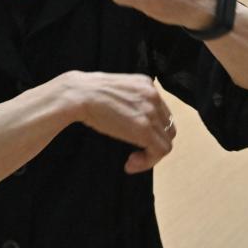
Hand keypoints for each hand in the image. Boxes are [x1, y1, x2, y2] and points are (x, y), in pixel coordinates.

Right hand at [59, 71, 175, 173]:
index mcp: (147, 84)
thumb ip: (131, 100)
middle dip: (153, 143)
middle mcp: (154, 95)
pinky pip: (159, 151)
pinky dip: (147, 162)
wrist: (79, 94)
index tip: (136, 140)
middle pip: (167, 127)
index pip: (161, 112)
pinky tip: (130, 164)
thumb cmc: (88, 93)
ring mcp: (150, 112)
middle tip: (135, 152)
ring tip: (132, 161)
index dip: (152, 130)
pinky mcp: (144, 128)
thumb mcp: (118, 90)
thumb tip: (132, 119)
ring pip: (166, 141)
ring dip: (150, 155)